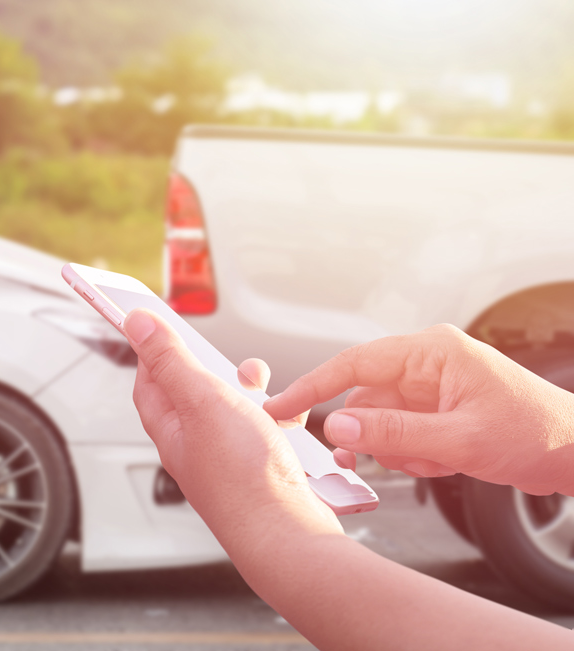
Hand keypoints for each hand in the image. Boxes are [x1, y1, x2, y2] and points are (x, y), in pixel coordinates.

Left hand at [123, 309, 342, 557]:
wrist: (287, 533)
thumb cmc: (243, 476)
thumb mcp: (201, 400)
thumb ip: (170, 360)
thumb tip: (136, 324)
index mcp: (170, 428)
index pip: (149, 380)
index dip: (154, 349)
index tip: (160, 323)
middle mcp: (194, 445)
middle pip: (194, 391)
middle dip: (215, 367)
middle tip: (229, 358)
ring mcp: (228, 458)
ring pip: (234, 409)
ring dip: (249, 390)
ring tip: (262, 387)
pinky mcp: (260, 467)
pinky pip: (263, 430)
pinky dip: (276, 416)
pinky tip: (287, 418)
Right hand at [264, 324, 573, 495]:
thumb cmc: (536, 434)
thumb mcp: (458, 440)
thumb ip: (393, 433)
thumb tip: (339, 426)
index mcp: (431, 352)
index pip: (353, 364)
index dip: (312, 386)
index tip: (280, 408)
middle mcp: (427, 363)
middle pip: (365, 397)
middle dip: (370, 434)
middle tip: (369, 463)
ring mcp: (432, 387)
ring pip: (381, 420)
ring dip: (396, 450)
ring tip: (432, 463)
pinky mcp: (438, 409)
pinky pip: (401, 433)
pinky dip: (412, 455)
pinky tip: (443, 464)